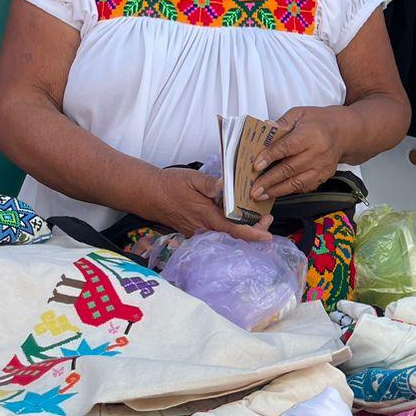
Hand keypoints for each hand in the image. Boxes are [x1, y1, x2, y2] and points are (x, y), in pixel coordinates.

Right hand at [144, 168, 271, 240]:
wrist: (149, 194)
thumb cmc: (170, 185)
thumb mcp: (192, 179)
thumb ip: (210, 184)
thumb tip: (225, 185)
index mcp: (206, 216)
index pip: (233, 229)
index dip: (252, 234)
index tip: (267, 235)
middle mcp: (203, 229)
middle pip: (233, 236)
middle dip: (253, 231)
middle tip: (267, 219)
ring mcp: (198, 232)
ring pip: (225, 236)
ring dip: (243, 230)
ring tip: (257, 219)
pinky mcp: (194, 232)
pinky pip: (216, 234)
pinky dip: (230, 229)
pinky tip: (237, 219)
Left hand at [252, 106, 350, 200]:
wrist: (342, 132)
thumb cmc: (318, 122)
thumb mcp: (299, 114)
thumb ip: (282, 123)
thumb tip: (266, 128)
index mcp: (311, 135)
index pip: (287, 147)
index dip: (270, 157)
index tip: (255, 166)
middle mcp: (318, 153)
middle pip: (290, 168)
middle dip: (269, 180)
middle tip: (253, 189)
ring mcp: (322, 167)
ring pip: (296, 182)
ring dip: (277, 190)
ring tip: (260, 196)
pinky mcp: (324, 176)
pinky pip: (305, 187)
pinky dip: (289, 191)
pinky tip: (275, 193)